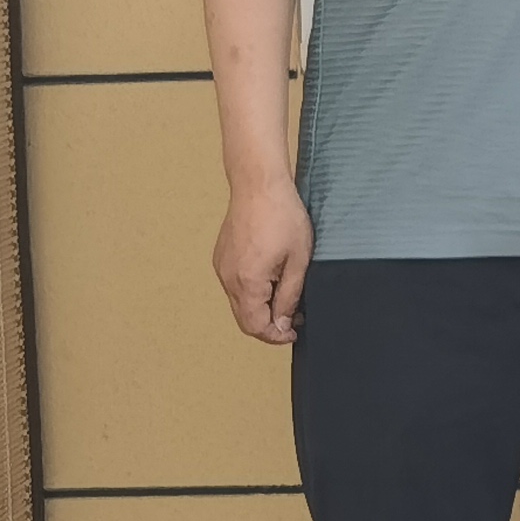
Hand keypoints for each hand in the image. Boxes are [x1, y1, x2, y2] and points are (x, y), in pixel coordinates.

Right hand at [213, 179, 313, 344]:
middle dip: (269, 323)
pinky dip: (252, 291)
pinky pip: (235, 285)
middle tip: (294, 317)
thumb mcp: (297, 260)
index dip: (275, 335)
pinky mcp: (222, 256)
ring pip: (239, 302)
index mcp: (247, 282)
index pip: (255, 326)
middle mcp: (228, 278)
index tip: (294, 332)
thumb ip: (289, 296)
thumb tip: (282, 323)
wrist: (259, 184)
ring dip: (261, 306)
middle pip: (244, 318)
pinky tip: (272, 278)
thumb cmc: (282, 216)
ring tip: (286, 294)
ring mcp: (222, 267)